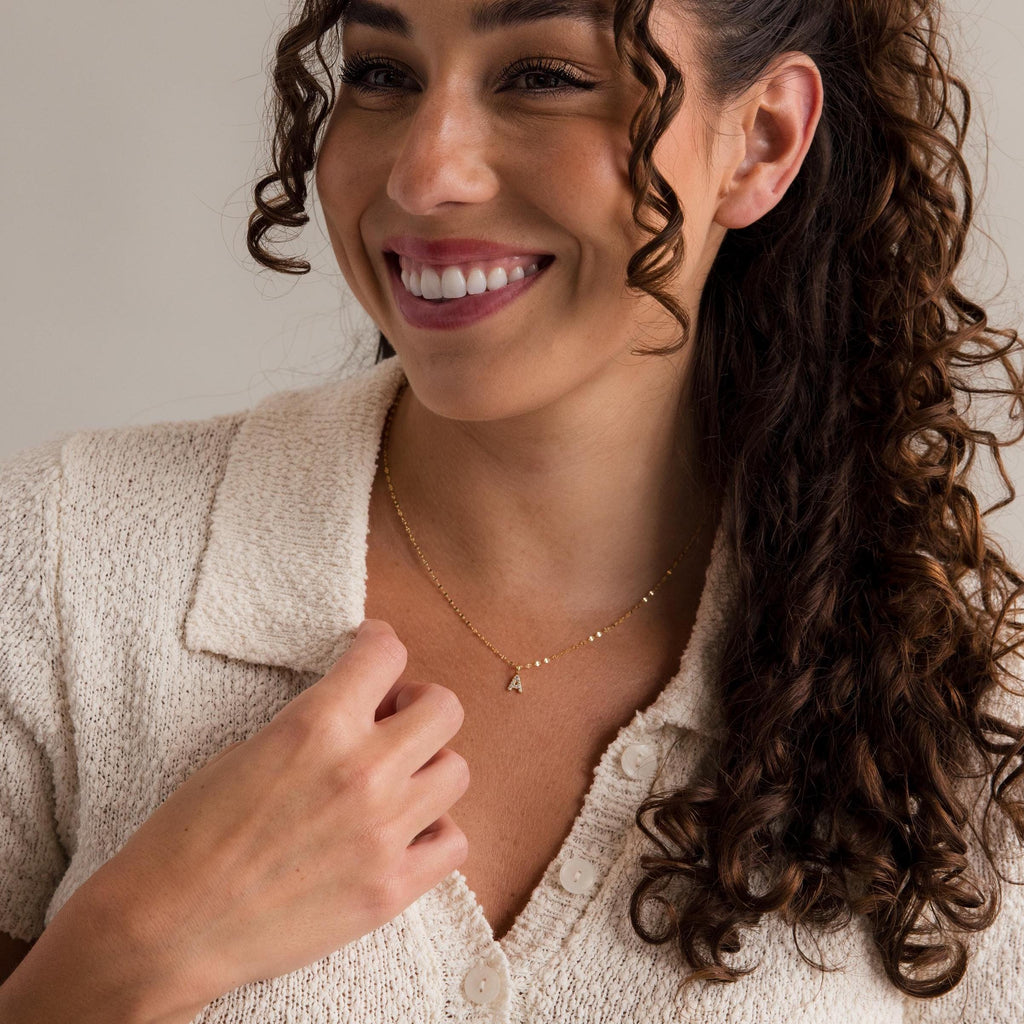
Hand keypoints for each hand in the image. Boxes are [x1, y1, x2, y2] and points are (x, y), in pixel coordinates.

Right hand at [82, 618, 469, 1014]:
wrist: (165, 929)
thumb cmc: (189, 835)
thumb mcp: (249, 749)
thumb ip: (317, 726)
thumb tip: (364, 713)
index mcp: (317, 725)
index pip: (386, 653)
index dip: (380, 644)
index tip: (374, 651)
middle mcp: (362, 771)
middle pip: (444, 708)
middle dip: (420, 704)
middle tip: (393, 719)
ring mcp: (382, 832)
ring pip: (457, 771)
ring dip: (429, 767)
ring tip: (398, 780)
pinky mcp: (390, 889)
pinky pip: (454, 842)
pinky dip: (435, 831)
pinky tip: (404, 833)